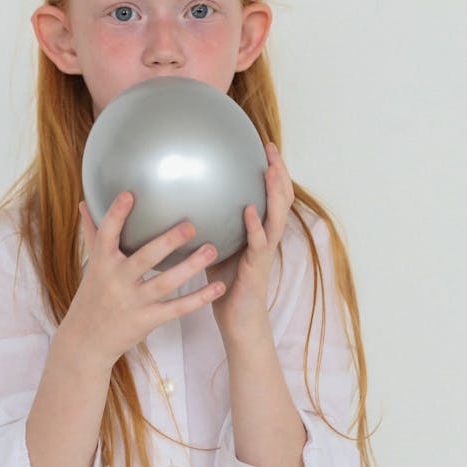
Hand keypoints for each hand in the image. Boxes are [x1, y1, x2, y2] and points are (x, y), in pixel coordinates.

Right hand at [63, 191, 225, 368]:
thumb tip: (85, 202)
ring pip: (165, 282)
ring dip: (190, 266)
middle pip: (144, 258)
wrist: (87, 340)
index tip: (130, 194)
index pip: (107, 234)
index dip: (117, 215)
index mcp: (102, 263)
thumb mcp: (92, 265)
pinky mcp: (147, 320)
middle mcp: (117, 281)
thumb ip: (92, 233)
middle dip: (167, 242)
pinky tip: (219, 287)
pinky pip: (176, 308)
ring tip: (212, 249)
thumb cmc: (92, 296)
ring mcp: (133, 302)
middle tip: (191, 226)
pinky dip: (199, 299)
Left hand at [206, 143, 294, 345]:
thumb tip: (185, 202)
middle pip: (281, 199)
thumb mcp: (216, 247)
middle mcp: (267, 238)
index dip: (272, 171)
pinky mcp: (256, 268)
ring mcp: (264, 252)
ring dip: (274, 193)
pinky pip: (258, 244)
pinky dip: (255, 226)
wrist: (237, 320)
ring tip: (270, 171)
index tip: (265, 145)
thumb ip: (211, 225)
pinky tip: (248, 210)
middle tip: (271, 148)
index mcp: (260, 231)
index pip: (271, 195)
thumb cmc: (226, 285)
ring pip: (277, 217)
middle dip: (278, 172)